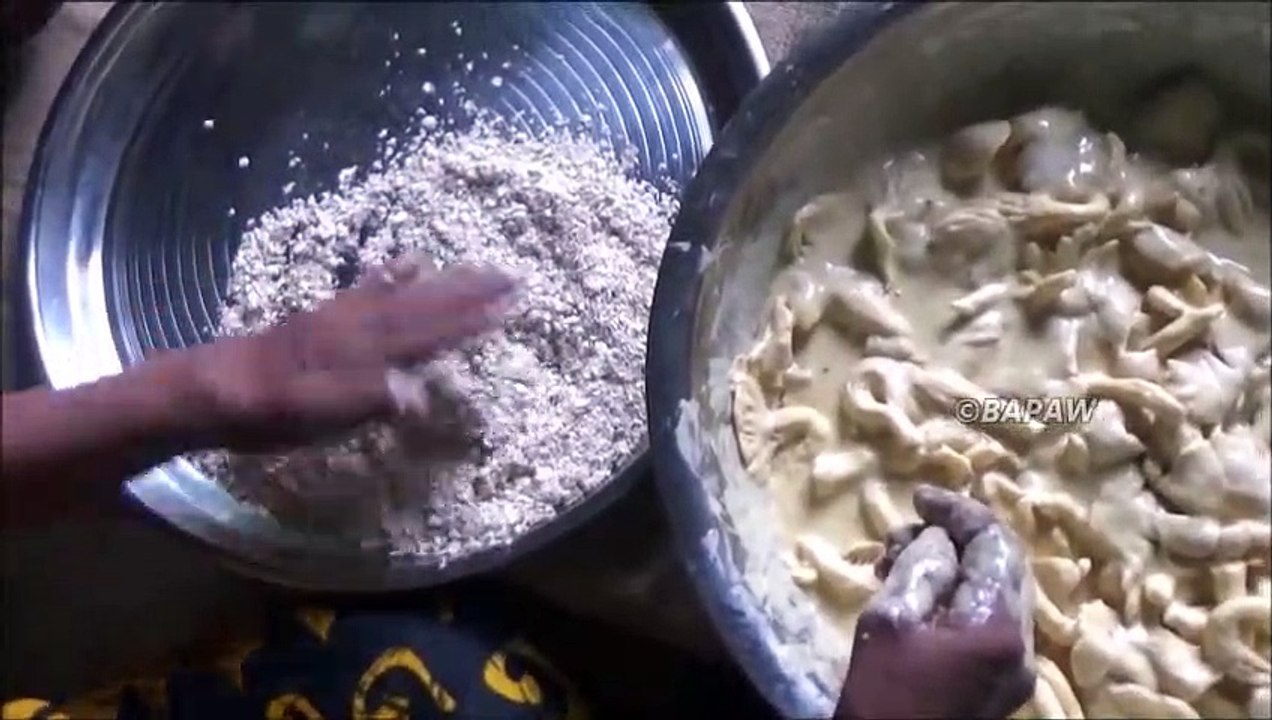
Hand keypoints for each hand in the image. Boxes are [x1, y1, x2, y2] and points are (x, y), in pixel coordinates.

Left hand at [190, 258, 514, 451]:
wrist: (206, 388)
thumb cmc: (262, 412)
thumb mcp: (310, 415)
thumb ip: (362, 400)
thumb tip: (417, 393)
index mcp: (361, 350)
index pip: (428, 333)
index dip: (471, 321)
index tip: (511, 305)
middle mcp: (358, 326)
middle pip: (424, 305)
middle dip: (471, 292)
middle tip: (513, 276)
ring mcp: (340, 317)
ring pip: (404, 294)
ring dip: (444, 281)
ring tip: (478, 267)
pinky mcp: (323, 317)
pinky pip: (368, 289)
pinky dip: (393, 274)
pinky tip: (408, 262)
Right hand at [835, 485, 1034, 719]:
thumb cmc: (882, 695)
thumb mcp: (888, 620)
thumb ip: (919, 568)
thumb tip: (937, 540)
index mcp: (998, 625)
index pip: (994, 543)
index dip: (957, 511)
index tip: (918, 498)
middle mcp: (1024, 644)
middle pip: (1003, 564)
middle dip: (954, 537)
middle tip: (902, 535)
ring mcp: (1017, 666)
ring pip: (996, 590)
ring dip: (953, 565)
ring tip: (898, 560)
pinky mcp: (1002, 680)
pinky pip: (988, 618)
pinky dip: (956, 594)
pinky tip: (916, 592)